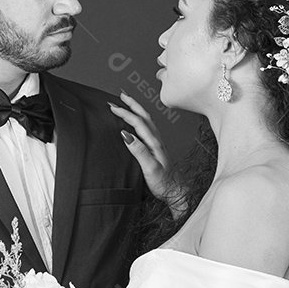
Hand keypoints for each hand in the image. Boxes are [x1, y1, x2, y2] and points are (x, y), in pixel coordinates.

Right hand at [109, 92, 178, 209]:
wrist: (176, 192)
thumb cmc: (164, 183)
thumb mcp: (150, 168)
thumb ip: (139, 151)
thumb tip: (126, 134)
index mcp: (154, 143)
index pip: (138, 122)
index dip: (125, 113)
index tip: (112, 107)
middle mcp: (157, 141)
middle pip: (144, 116)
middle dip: (132, 104)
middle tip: (120, 95)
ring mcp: (157, 144)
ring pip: (146, 120)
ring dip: (136, 109)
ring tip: (127, 102)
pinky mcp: (156, 149)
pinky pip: (147, 128)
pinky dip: (140, 119)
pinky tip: (136, 122)